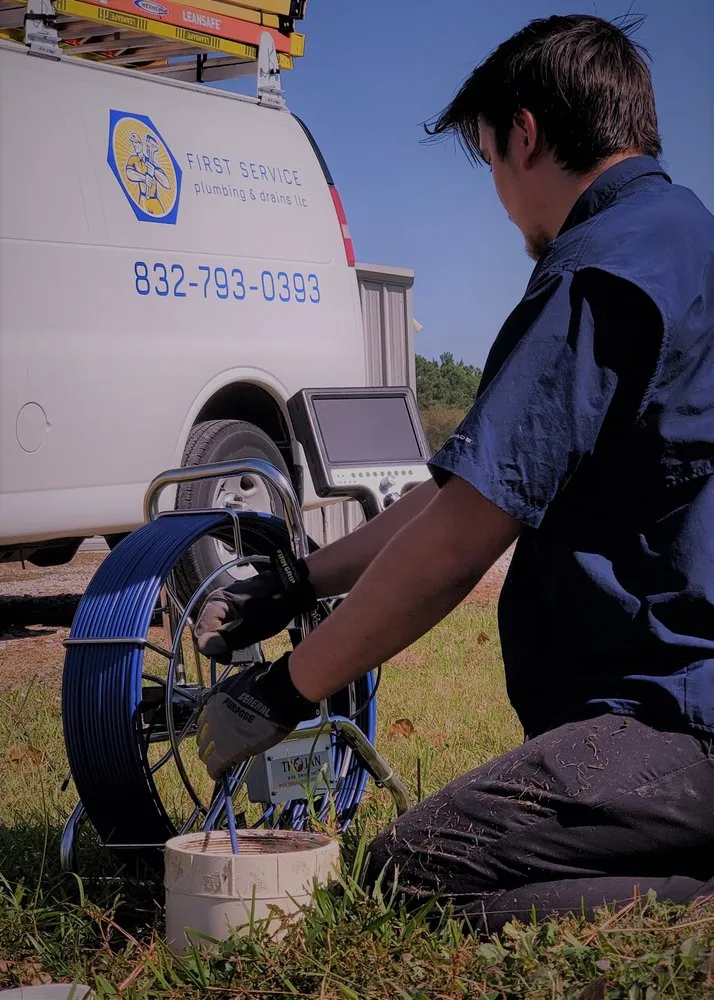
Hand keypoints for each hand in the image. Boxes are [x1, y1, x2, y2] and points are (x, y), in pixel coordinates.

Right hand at [194, 548, 316, 662]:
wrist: (293, 589)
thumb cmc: (276, 604)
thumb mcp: (254, 626)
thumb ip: (229, 637)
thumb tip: (205, 647)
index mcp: (217, 601)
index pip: (201, 633)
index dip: (212, 648)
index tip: (228, 656)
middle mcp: (215, 602)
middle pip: (206, 633)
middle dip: (219, 645)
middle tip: (237, 652)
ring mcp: (222, 605)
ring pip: (214, 632)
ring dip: (226, 642)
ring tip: (243, 644)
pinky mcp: (230, 609)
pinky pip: (222, 627)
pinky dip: (231, 636)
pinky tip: (244, 637)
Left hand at [196, 652, 317, 779]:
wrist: (275, 696)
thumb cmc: (268, 687)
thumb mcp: (243, 685)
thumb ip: (234, 696)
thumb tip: (240, 699)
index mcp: (214, 699)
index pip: (203, 719)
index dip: (211, 728)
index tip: (217, 732)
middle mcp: (210, 716)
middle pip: (202, 736)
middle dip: (209, 742)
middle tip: (219, 747)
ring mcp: (216, 734)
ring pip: (205, 752)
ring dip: (212, 756)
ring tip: (221, 760)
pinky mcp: (224, 751)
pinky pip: (214, 766)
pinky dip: (217, 771)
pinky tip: (220, 773)